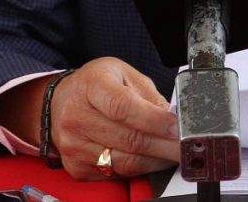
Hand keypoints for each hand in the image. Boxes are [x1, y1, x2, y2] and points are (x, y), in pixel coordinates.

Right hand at [50, 58, 179, 178]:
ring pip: (124, 162)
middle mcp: (78, 117)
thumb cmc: (96, 84)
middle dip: (164, 146)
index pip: (123, 107)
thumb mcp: (124, 74)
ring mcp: (75, 146)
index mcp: (92, 86)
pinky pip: (115, 174)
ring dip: (155, 161)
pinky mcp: (77, 167)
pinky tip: (152, 160)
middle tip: (186, 146)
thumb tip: (172, 118)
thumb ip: (148, 95)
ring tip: (174, 155)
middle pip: (128, 139)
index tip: (177, 127)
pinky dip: (138, 170)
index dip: (154, 120)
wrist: (61, 102)